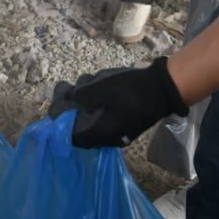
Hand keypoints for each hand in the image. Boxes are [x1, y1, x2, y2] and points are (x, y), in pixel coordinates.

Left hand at [47, 57, 188, 147]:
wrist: (164, 88)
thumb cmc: (132, 89)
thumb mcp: (102, 88)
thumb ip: (81, 96)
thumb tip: (69, 99)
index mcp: (101, 133)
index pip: (72, 136)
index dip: (59, 123)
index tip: (54, 106)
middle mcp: (107, 136)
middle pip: (79, 127)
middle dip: (70, 106)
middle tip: (66, 88)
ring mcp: (115, 129)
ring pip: (89, 117)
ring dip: (83, 100)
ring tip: (86, 82)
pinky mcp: (120, 121)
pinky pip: (100, 113)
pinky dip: (95, 100)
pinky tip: (96, 84)